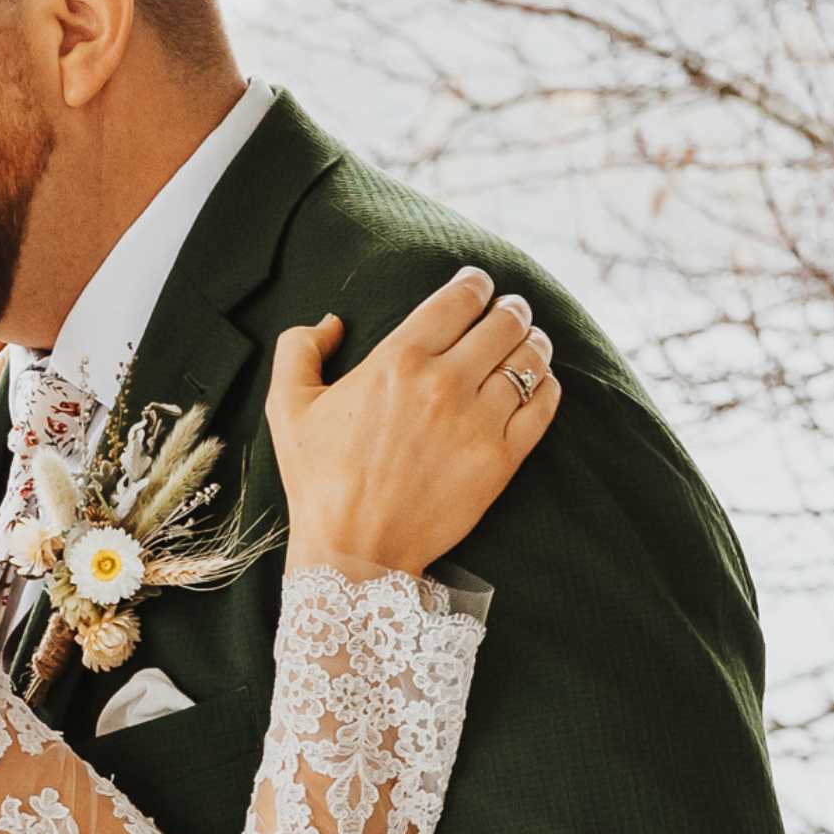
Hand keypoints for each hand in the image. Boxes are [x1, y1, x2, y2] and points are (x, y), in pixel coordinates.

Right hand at [264, 265, 558, 578]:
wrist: (354, 550)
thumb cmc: (317, 480)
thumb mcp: (287, 408)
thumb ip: (299, 350)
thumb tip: (330, 322)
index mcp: (396, 361)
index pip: (459, 298)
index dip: (475, 283)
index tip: (477, 284)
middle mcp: (445, 383)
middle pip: (505, 320)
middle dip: (510, 307)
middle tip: (508, 310)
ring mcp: (480, 420)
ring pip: (531, 356)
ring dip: (533, 340)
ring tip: (528, 341)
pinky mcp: (503, 457)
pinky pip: (545, 402)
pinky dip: (547, 383)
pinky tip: (537, 381)